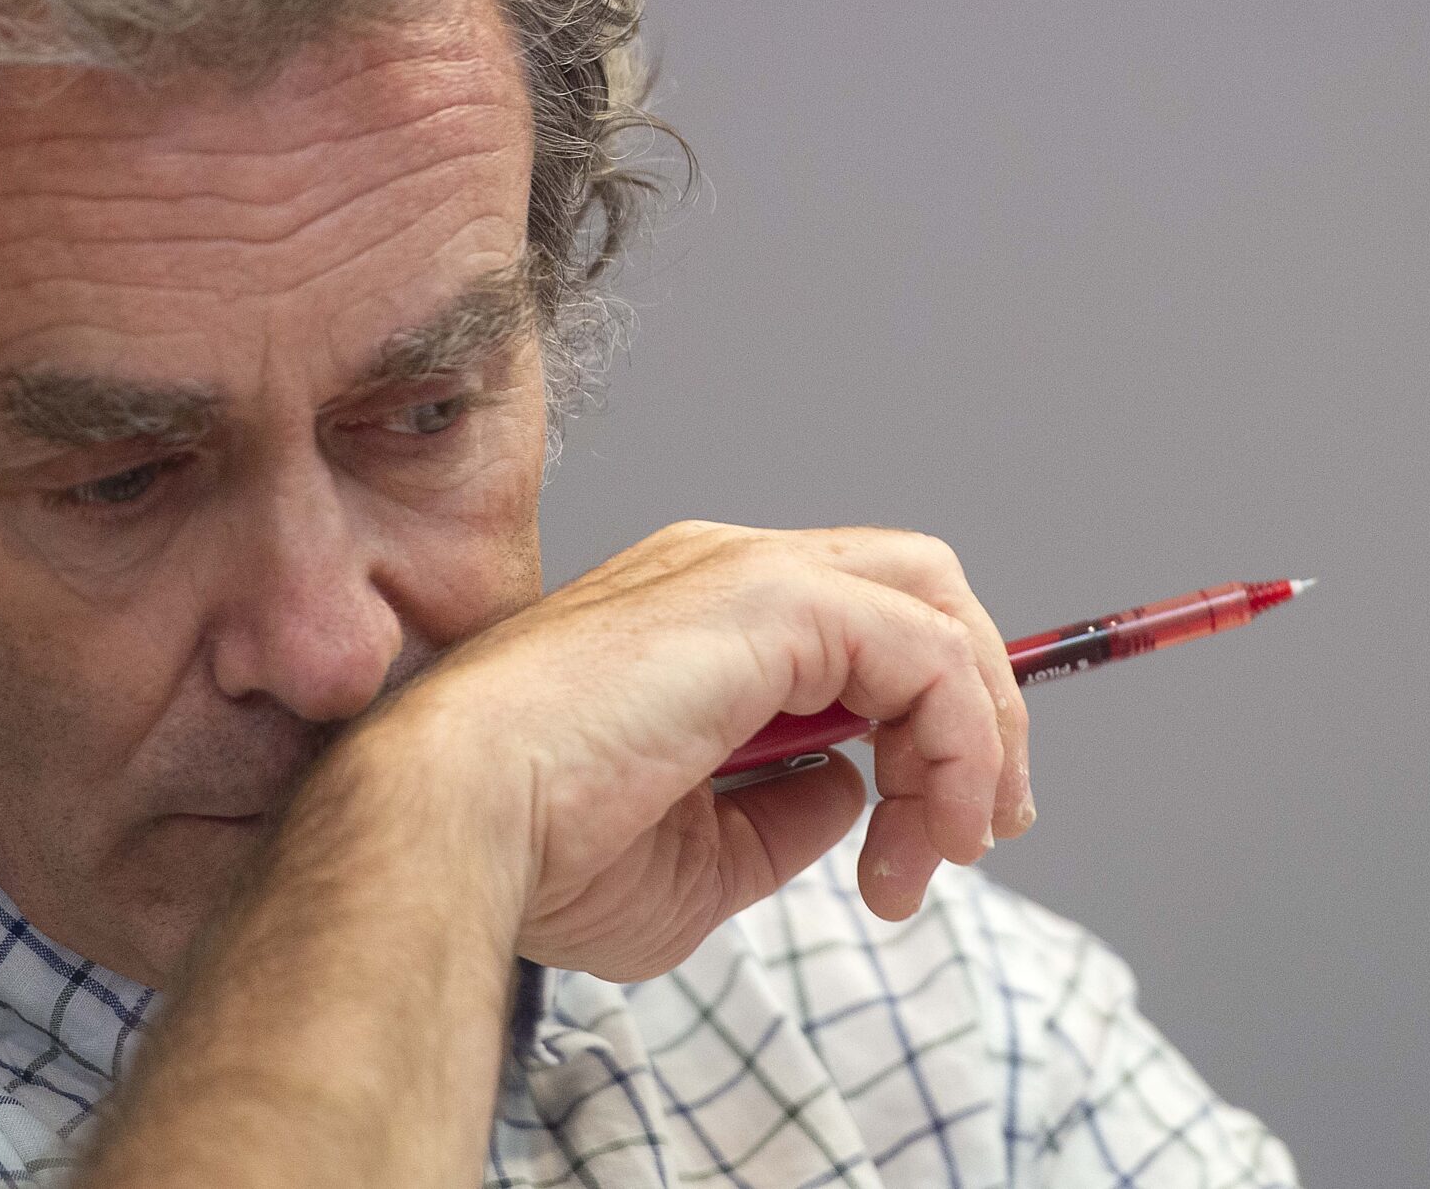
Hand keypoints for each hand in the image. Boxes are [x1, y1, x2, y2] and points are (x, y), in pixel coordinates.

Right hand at [354, 521, 1033, 980]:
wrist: (449, 828)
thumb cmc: (540, 852)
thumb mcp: (701, 859)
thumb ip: (786, 814)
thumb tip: (855, 790)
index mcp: (699, 615)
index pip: (863, 622)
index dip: (930, 716)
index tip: (940, 831)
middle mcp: (727, 569)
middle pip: (920, 589)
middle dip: (979, 709)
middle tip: (980, 831)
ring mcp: (749, 572)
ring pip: (938, 606)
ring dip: (976, 732)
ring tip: (951, 844)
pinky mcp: (772, 599)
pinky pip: (927, 651)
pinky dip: (957, 740)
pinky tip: (924, 828)